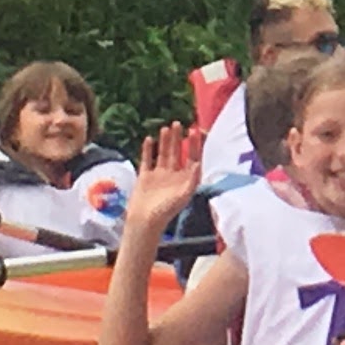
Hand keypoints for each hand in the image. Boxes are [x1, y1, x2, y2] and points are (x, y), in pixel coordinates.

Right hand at [118, 122, 204, 245]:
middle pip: (177, 152)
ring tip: (166, 127)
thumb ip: (192, 180)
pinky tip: (149, 139)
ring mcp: (159, 175)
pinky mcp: (145, 176)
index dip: (193, 145)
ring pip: (163, 153)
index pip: (191, 157)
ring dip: (165, 141)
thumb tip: (199, 164)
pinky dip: (148, 150)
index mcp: (184, 179)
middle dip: (178, 138)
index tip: (194, 131)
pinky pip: (147, 160)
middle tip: (178, 123)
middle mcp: (173, 175)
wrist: (145, 221)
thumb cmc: (166, 211)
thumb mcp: (183, 196)